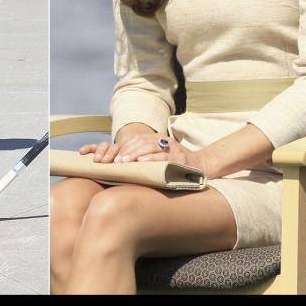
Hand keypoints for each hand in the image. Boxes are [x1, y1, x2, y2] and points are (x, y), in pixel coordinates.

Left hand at [81, 135, 206, 172]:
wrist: (200, 167)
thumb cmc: (174, 165)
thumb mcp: (157, 158)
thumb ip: (141, 158)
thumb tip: (116, 165)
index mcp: (154, 138)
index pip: (132, 140)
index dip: (118, 148)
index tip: (105, 158)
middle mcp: (161, 140)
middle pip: (138, 142)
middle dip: (123, 152)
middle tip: (111, 162)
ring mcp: (171, 147)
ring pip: (148, 147)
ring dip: (134, 154)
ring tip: (122, 162)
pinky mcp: (179, 157)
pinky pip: (163, 157)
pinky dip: (151, 159)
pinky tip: (141, 163)